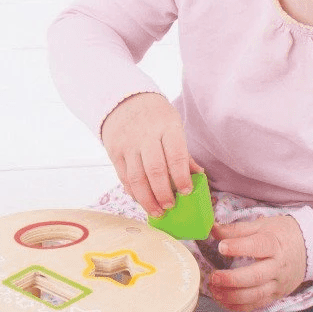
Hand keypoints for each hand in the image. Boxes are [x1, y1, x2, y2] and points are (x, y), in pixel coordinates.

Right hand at [100, 92, 201, 217]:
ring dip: (147, 199)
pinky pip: (124, 177)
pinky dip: (133, 193)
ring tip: (158, 211)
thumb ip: (183, 152)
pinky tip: (142, 200)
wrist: (123, 100)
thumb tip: (198, 176)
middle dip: (163, 193)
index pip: (175, 156)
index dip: (181, 177)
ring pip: (136, 178)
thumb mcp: (173, 125)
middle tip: (171, 206)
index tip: (186, 192)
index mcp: (166, 127)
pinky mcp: (114, 152)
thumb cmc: (156, 116)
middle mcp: (145, 136)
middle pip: (155, 171)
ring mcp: (128, 145)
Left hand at [208, 215, 306, 311]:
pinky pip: (256, 305)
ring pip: (254, 295)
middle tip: (213, 276)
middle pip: (256, 277)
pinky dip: (237, 306)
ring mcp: (278, 284)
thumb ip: (237, 229)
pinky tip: (222, 300)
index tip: (221, 247)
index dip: (238, 247)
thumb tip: (213, 229)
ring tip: (214, 289)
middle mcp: (278, 267)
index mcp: (275, 244)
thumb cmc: (282, 234)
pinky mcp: (276, 296)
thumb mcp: (262, 225)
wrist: (309, 248)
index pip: (258, 246)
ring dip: (231, 296)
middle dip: (232, 280)